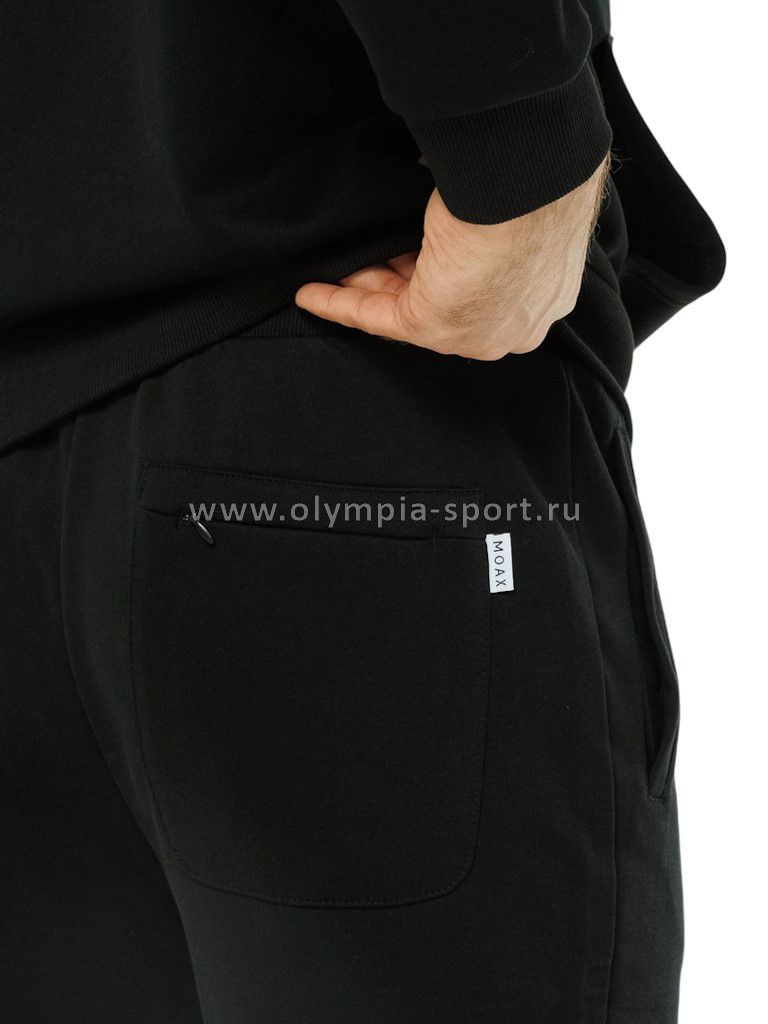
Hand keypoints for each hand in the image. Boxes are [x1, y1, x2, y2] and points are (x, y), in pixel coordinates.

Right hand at [295, 155, 608, 359]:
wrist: (529, 193)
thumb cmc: (531, 180)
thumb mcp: (516, 198)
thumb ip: (492, 212)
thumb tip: (461, 186)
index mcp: (544, 290)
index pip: (483, 286)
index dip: (440, 265)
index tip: (409, 247)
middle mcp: (512, 322)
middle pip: (442, 301)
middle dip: (395, 278)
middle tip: (362, 256)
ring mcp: (473, 332)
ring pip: (408, 308)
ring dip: (363, 289)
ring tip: (330, 271)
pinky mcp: (435, 327)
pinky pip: (378, 319)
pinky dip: (340, 305)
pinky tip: (311, 293)